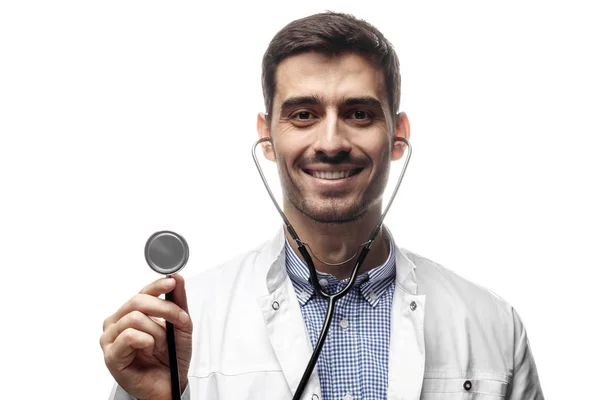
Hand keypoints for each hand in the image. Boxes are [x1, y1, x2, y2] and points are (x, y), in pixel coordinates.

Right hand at [100, 274, 192, 399]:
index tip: (171, 282)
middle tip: (179, 319)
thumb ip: (178, 303)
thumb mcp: (181, 326)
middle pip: (137, 301)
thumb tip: (177, 278)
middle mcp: (117, 322)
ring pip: (134, 318)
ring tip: (160, 345)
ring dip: (156, 331)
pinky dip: (146, 341)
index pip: (142, 292)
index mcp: (131, 312)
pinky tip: (149, 349)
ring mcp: (111, 339)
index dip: (157, 285)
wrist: (169, 386)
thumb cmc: (170, 358)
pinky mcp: (111, 355)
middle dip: (164, 309)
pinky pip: (129, 336)